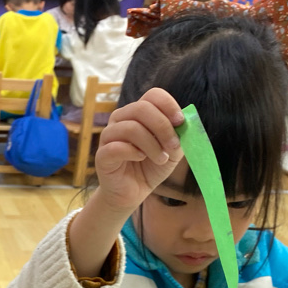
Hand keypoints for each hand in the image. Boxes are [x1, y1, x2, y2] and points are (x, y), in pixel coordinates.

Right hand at [94, 87, 184, 216]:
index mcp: (138, 113)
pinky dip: (134, 153)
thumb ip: (180, 135)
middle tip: (173, 146)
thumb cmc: (151, 167)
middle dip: (163, 127)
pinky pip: (117, 147)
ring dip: (152, 144)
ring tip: (161, 159)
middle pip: (141, 108)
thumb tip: (184, 123)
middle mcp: (121, 119)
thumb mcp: (173, 151)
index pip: (152, 95)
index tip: (180, 122)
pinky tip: (141, 159)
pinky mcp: (102, 155)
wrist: (133, 192)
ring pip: (131, 128)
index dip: (168, 105)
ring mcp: (109, 136)